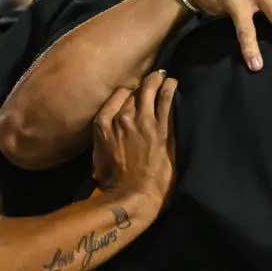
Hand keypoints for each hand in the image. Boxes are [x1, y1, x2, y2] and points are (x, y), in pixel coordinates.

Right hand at [91, 70, 177, 213]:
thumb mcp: (98, 156)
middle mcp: (121, 117)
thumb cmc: (113, 181)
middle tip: (152, 78)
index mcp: (103, 123)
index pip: (117, 96)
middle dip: (143, 84)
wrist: (132, 194)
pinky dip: (170, 89)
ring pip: (150, 91)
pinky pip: (165, 101)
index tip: (135, 90)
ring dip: (157, 81)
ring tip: (164, 76)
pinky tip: (173, 83)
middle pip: (134, 92)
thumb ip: (103, 139)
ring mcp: (142, 121)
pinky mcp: (161, 129)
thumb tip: (108, 134)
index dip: (128, 91)